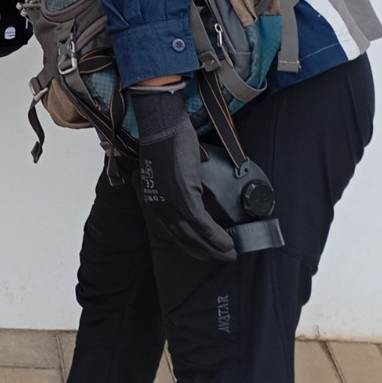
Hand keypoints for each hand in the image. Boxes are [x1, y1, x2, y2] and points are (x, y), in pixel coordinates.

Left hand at [129, 83, 236, 261]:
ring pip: (194, 235)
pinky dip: (216, 237)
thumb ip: (174, 182)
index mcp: (151, 200)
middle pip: (183, 238)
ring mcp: (170, 203)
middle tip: (221, 258)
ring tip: (230, 254)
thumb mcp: (164, 168)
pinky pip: (202, 224)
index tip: (203, 252)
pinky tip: (227, 243)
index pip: (170, 232)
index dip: (188, 245)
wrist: (163, 124)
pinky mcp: (184, 196)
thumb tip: (193, 186)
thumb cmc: (165, 140)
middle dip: (203, 251)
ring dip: (214, 248)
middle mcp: (157, 206)